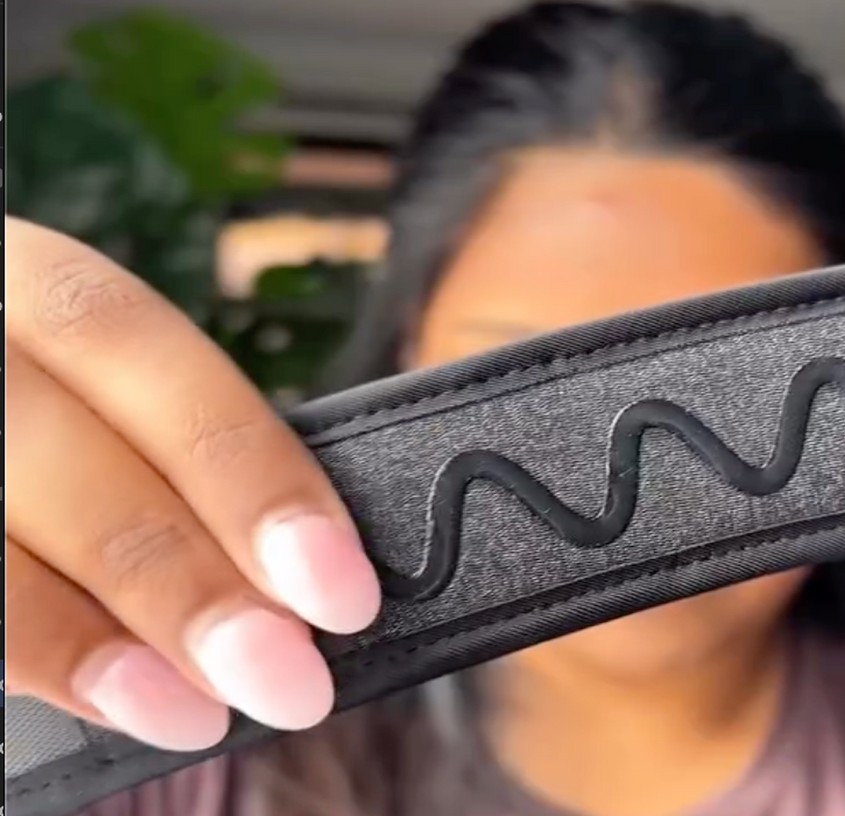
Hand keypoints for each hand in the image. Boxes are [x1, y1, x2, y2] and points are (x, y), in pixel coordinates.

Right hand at [5, 218, 382, 750]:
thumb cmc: (49, 424)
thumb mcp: (93, 400)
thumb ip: (175, 461)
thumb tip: (299, 573)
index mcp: (21, 284)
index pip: (138, 349)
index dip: (247, 468)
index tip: (338, 587)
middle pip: (61, 449)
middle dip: (184, 575)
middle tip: (285, 678)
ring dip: (92, 635)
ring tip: (192, 710)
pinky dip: (25, 650)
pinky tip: (101, 698)